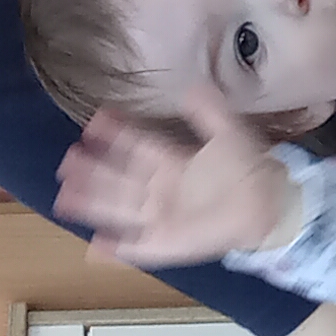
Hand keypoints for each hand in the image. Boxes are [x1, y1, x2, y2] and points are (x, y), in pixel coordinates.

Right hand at [55, 90, 301, 268]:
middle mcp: (160, 188)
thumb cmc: (250, 170)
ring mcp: (161, 217)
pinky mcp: (167, 244)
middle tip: (67, 160)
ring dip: (92, 204)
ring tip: (64, 197)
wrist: (271, 207)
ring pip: (118, 209)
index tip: (94, 121)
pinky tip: (94, 247)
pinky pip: (137, 247)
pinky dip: (116, 249)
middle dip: (93, 170)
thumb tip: (190, 86)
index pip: (136, 146)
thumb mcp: (231, 133)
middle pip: (118, 179)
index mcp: (172, 162)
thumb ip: (209, 111)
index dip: (116, 135)